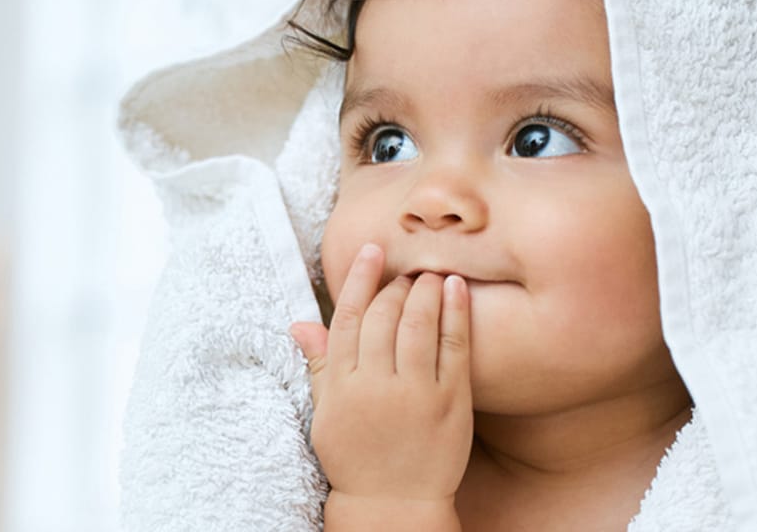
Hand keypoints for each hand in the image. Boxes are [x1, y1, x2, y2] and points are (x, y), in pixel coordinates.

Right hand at [290, 243, 474, 506]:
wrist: (393, 504)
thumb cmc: (355, 458)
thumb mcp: (326, 413)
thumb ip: (320, 364)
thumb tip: (300, 324)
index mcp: (342, 385)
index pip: (347, 317)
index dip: (360, 278)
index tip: (372, 251)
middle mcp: (376, 384)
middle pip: (383, 315)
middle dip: (395, 285)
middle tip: (406, 272)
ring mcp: (415, 392)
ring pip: (418, 323)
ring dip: (425, 290)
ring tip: (430, 274)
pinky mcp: (450, 401)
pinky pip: (454, 346)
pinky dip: (456, 312)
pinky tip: (456, 290)